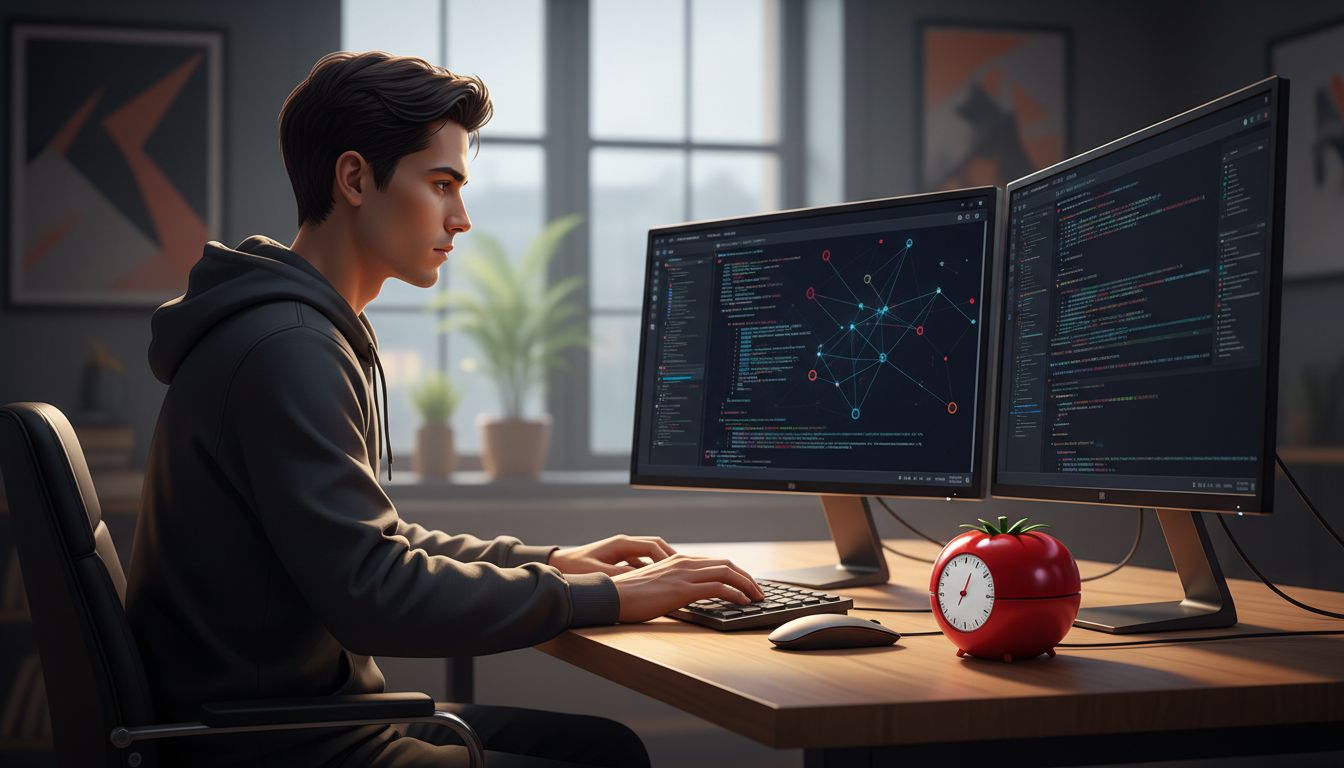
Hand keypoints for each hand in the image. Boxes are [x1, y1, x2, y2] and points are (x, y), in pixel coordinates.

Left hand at [549, 534, 676, 575]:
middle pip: (656, 547)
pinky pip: (640, 562)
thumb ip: (621, 576)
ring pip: (649, 555)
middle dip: (671, 558)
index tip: (679, 570)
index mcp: (621, 544)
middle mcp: (623, 545)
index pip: (653, 546)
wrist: (557, 566)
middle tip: (685, 570)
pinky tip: (654, 583)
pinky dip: (650, 570)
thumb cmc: (574, 568)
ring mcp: (621, 552)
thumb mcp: (599, 573)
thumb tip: (642, 579)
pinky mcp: (617, 560)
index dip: (668, 558)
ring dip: (661, 564)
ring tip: (674, 577)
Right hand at [610, 553, 765, 622]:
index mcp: (678, 560)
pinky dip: (736, 594)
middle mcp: (684, 562)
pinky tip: (743, 602)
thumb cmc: (628, 595)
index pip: (715, 562)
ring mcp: (684, 575)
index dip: (735, 573)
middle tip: (758, 591)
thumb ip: (673, 584)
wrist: (611, 596)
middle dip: (746, 578)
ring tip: (757, 598)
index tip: (746, 584)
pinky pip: (718, 588)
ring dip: (747, 585)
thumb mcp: (655, 584)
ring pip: (727, 573)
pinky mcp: (683, 589)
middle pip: (726, 564)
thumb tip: (688, 595)